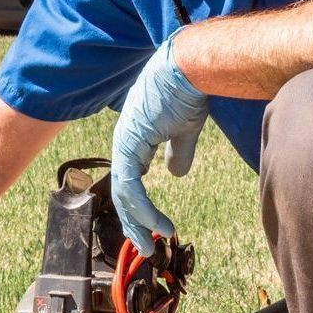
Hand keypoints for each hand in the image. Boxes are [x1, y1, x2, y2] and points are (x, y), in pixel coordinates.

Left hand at [112, 33, 208, 253]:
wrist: (191, 65)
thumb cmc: (190, 88)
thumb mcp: (185, 128)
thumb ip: (178, 152)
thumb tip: (175, 174)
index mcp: (135, 137)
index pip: (129, 179)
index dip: (138, 205)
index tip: (151, 226)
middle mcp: (124, 141)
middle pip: (121, 191)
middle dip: (132, 222)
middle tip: (145, 247)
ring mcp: (125, 142)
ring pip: (124, 194)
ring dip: (138, 222)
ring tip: (151, 243)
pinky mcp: (131, 145)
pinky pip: (132, 188)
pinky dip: (144, 210)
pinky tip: (159, 225)